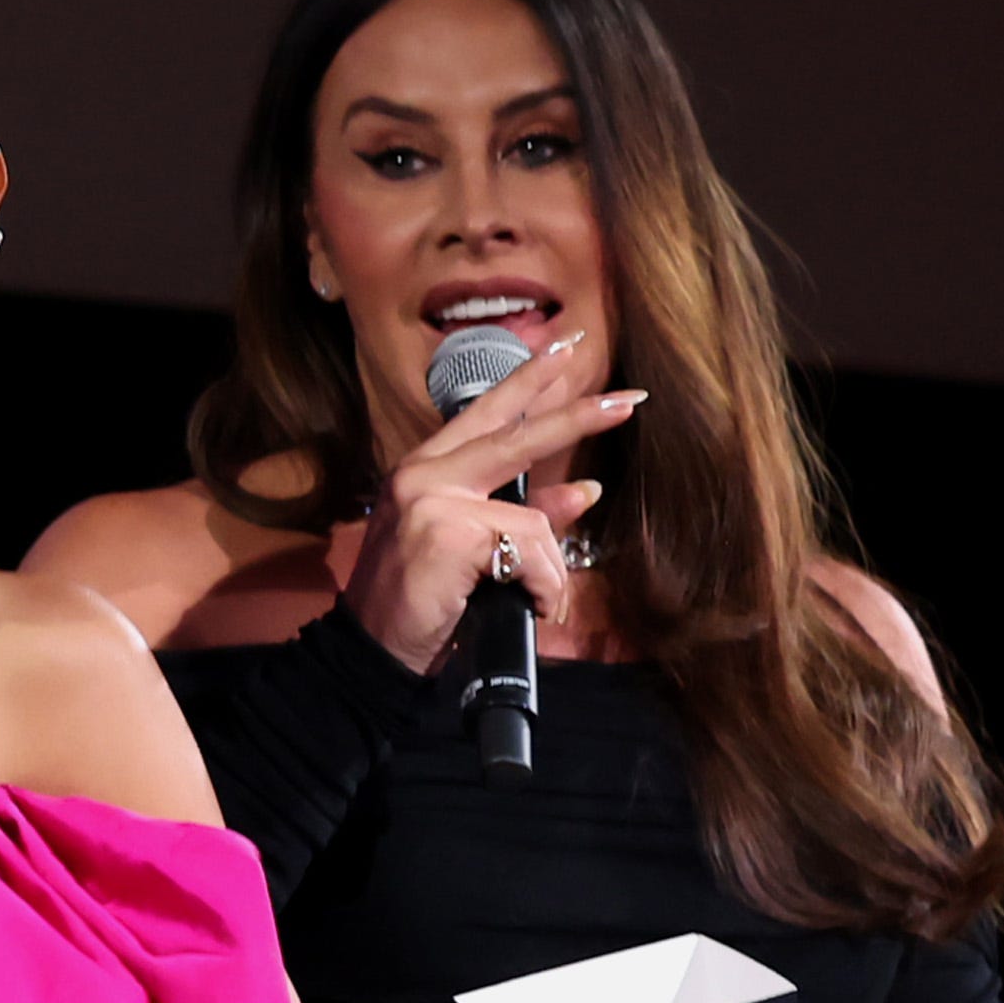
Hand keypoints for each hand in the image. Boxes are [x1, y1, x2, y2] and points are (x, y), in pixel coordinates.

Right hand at [339, 330, 646, 674]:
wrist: (373, 652)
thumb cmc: (422, 603)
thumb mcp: (475, 553)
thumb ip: (525, 515)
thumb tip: (586, 490)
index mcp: (424, 470)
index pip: (483, 415)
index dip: (527, 382)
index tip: (565, 350)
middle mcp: (422, 473)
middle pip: (516, 435)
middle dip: (578, 418)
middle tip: (631, 402)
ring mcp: (432, 498)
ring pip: (534, 518)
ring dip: (548, 570)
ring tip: (539, 600)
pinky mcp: (448, 530)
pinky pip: (531, 552)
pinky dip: (542, 586)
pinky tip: (528, 606)